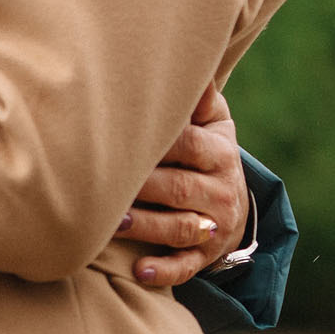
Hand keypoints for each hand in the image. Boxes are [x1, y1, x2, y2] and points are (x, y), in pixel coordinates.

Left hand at [121, 81, 248, 287]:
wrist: (234, 205)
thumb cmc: (206, 153)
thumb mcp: (214, 123)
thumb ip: (198, 99)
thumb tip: (188, 62)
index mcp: (217, 152)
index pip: (186, 145)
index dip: (155, 142)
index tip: (118, 135)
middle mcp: (220, 190)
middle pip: (177, 188)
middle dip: (142, 188)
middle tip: (100, 182)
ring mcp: (214, 227)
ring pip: (179, 228)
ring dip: (146, 227)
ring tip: (112, 222)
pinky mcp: (205, 257)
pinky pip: (186, 266)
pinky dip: (163, 271)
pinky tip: (139, 271)